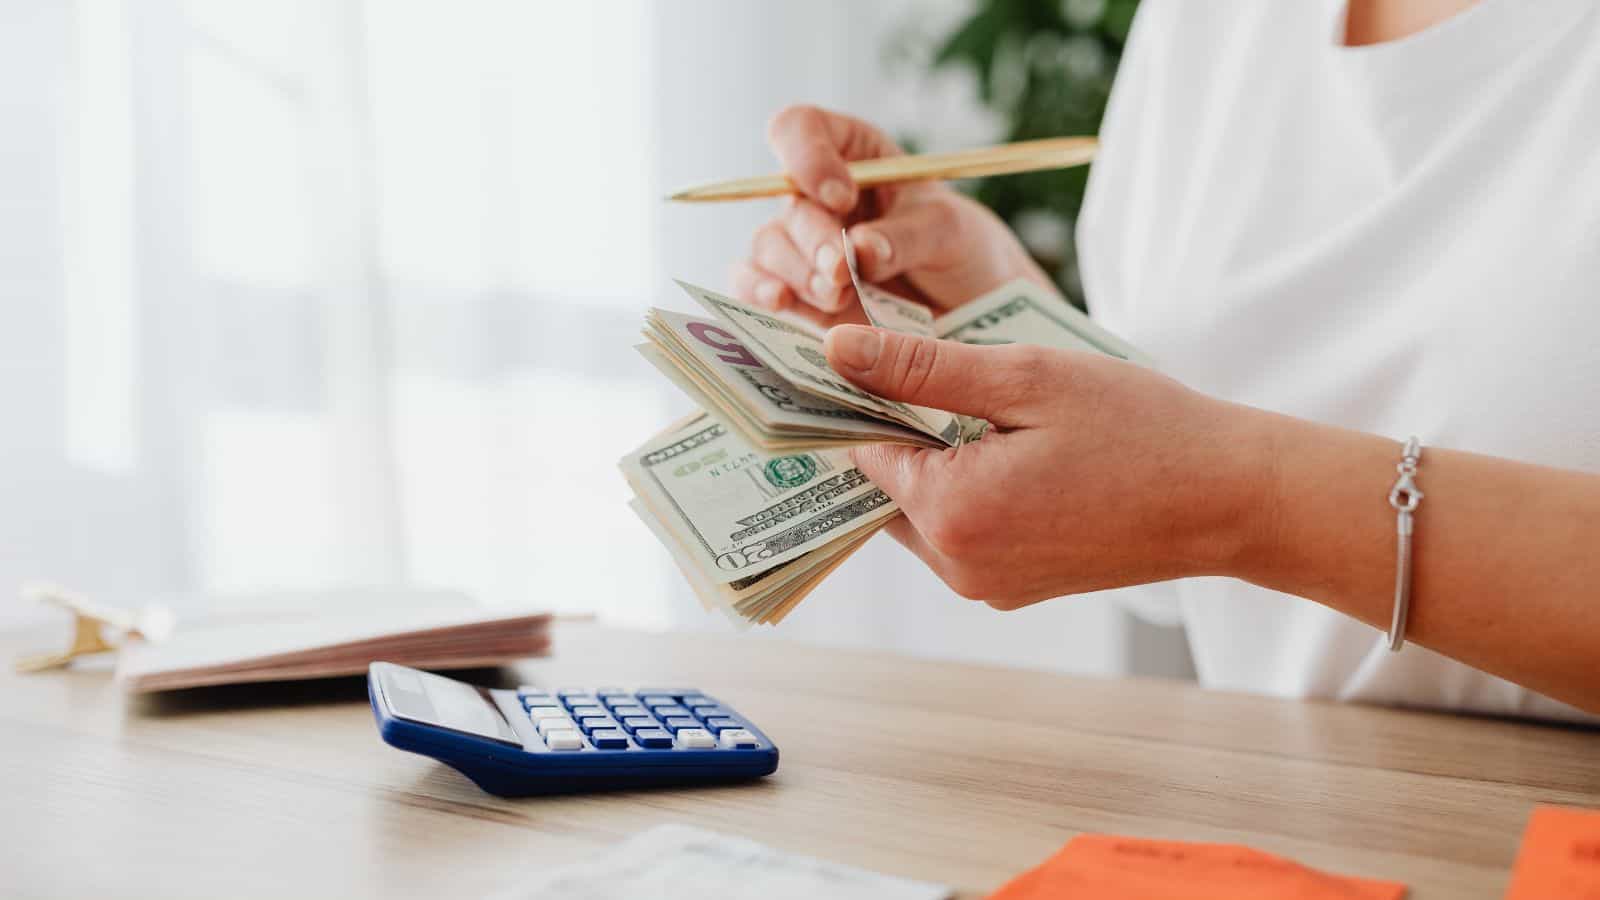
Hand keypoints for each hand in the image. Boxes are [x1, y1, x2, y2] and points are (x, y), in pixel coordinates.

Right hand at [731, 105, 1051, 329]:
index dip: (807, 156)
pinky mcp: (796, 293)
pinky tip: (778, 302)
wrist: (972, 310)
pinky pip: (754, 284)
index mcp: (852, 154)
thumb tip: (858, 250)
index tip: (841, 196)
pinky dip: (758, 291)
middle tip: (842, 270)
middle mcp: (817, 196)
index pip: (801, 129)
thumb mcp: (950, 230)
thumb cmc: (962, 250)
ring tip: (838, 296)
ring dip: (798, 272)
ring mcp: (802, 246)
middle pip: (787, 201)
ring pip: (768, 246)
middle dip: (813, 238)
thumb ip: (906, 235)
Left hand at [822, 325, 1272, 608]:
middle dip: (892, 431)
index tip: (859, 356)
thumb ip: (920, 367)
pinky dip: (965, 492)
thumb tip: (835, 348)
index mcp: (951, 512)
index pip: (860, 449)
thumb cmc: (1140, 428)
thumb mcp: (1025, 378)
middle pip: (883, 488)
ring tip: (973, 405)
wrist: (1229, 500)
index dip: (856, 397)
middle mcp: (956, 566)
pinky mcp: (1014, 590)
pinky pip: (960, 535)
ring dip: (931, 463)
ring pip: (919, 514)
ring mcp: (986, 587)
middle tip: (915, 370)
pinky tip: (1006, 449)